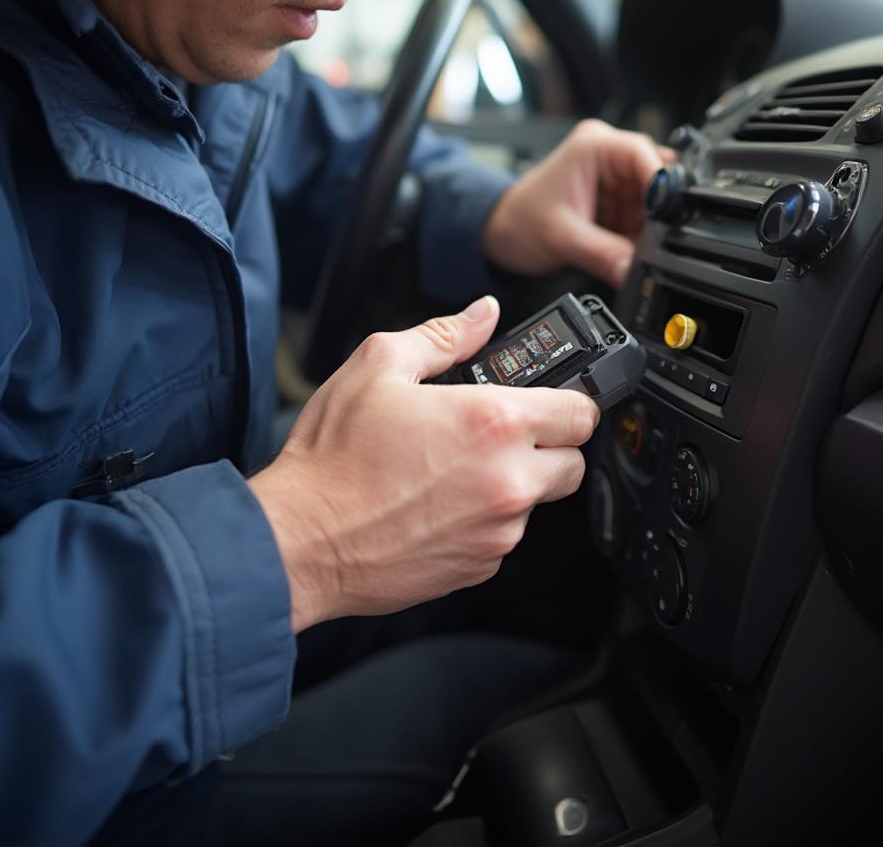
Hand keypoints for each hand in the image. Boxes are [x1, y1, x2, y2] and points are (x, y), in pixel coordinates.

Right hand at [249, 296, 599, 632]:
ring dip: (513, 483)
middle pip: (574, 463)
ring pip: (537, 501)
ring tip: (453, 470)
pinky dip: (484, 521)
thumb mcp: (379, 366)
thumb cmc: (334, 459)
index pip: (582, 412)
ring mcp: (497, 531)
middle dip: (549, 446)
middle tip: (502, 435)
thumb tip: (483, 314)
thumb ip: (444, 334)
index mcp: (495, 423)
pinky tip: (438, 505)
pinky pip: (502, 537)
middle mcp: (508, 481)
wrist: (301, 540)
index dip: (570, 401)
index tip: (552, 400)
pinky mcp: (480, 567)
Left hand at [481, 119, 674, 287]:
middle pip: (654, 178)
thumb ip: (604, 255)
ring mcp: (612, 179)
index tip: (672, 213)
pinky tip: (627, 248)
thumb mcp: (564, 238)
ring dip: (646, 228)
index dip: (663, 184)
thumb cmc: (517, 220)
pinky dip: (638, 236)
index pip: (644, 154)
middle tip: (651, 239)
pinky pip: (640, 218)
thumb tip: (636, 272)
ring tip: (629, 246)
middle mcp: (607, 156)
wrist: (498, 234)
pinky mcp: (613, 202)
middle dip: (655, 212)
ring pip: (651, 202)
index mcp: (594, 146)